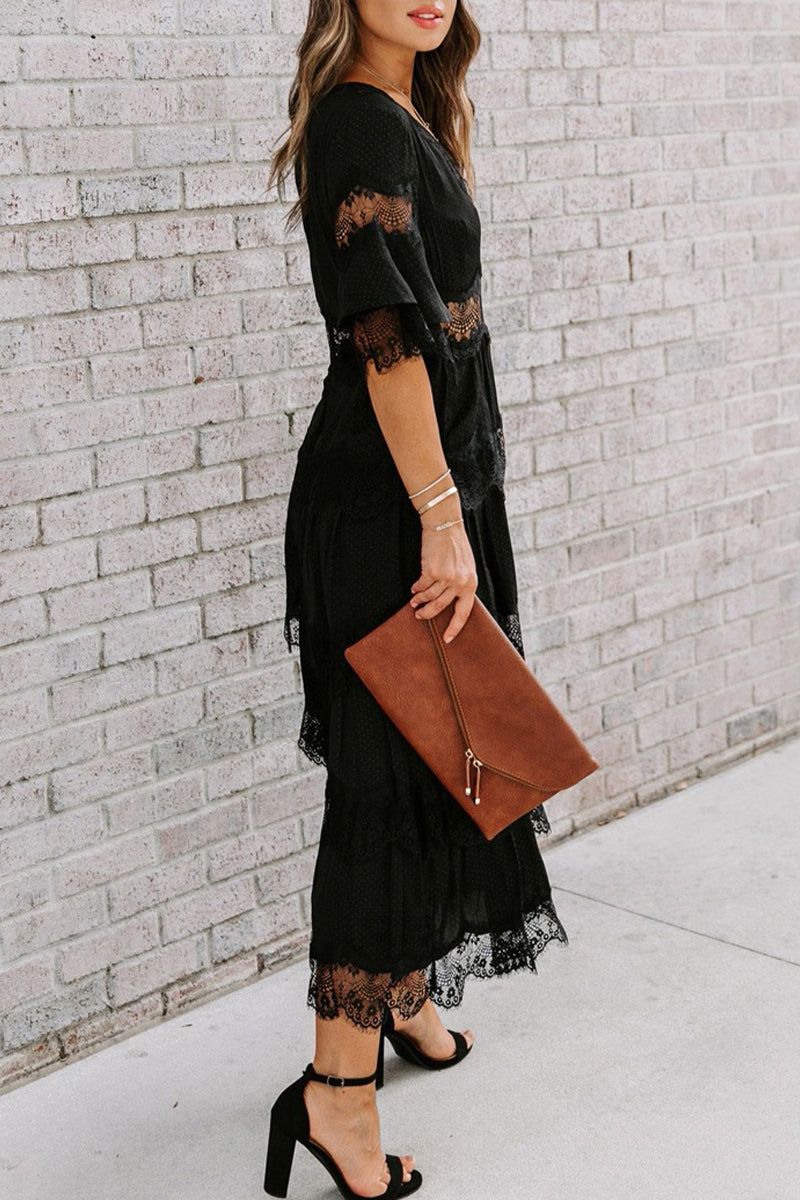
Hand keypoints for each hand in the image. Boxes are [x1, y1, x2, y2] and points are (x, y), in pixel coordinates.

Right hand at [409, 524, 477, 642]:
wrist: (445, 525)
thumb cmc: (455, 544)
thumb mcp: (466, 566)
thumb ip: (461, 583)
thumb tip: (451, 599)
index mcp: (471, 583)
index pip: (464, 612)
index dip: (455, 627)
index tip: (448, 638)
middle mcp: (459, 583)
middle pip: (441, 607)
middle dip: (428, 614)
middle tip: (419, 616)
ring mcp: (446, 578)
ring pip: (429, 598)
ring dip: (419, 601)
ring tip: (414, 602)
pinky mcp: (432, 572)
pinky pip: (421, 586)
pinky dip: (416, 589)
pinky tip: (414, 589)